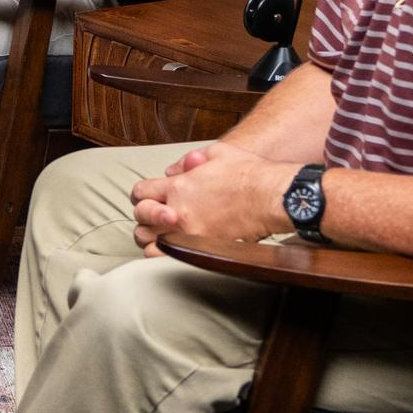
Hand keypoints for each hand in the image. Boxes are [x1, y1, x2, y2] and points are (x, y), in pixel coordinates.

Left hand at [130, 142, 296, 253]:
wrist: (272, 197)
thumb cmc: (249, 173)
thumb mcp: (216, 153)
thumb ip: (188, 161)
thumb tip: (171, 171)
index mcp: (178, 186)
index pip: (141, 192)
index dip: (143, 194)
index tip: (151, 196)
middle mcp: (178, 211)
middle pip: (140, 218)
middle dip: (144, 216)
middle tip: (154, 217)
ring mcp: (190, 233)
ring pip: (150, 243)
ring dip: (152, 238)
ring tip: (161, 235)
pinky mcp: (203, 249)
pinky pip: (169, 259)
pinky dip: (164, 256)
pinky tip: (171, 251)